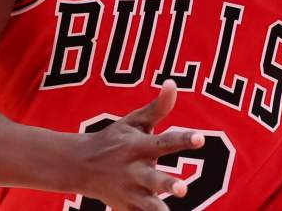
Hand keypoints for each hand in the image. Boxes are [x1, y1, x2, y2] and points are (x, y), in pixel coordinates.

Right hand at [77, 81, 202, 210]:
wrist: (80, 165)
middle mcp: (135, 170)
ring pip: (148, 205)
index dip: (183, 140)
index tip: (201, 138)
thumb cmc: (114, 139)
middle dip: (167, 184)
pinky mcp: (127, 208)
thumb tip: (174, 83)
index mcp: (138, 147)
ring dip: (158, 209)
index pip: (164, 142)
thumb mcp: (133, 121)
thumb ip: (157, 108)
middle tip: (182, 189)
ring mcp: (130, 192)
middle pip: (154, 179)